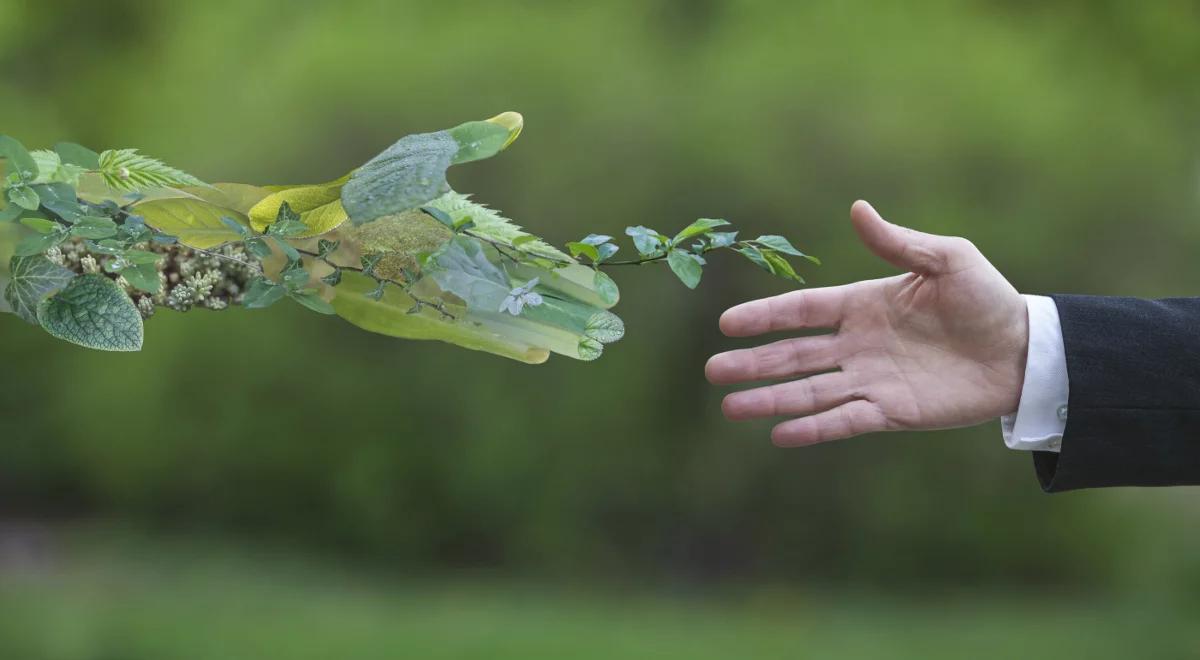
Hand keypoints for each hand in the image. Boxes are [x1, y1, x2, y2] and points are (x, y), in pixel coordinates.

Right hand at [706, 201, 1028, 445]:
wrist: (1024, 351)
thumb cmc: (987, 299)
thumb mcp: (947, 259)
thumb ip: (898, 243)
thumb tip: (857, 209)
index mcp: (863, 304)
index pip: (803, 311)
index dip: (765, 316)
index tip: (728, 323)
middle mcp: (858, 344)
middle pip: (794, 355)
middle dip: (753, 363)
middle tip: (712, 371)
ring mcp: (871, 379)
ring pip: (809, 391)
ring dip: (770, 400)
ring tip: (730, 408)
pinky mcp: (891, 412)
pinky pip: (844, 420)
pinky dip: (813, 428)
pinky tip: (779, 435)